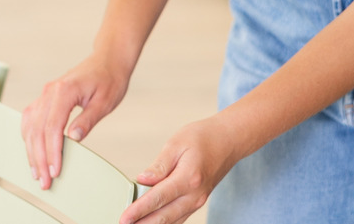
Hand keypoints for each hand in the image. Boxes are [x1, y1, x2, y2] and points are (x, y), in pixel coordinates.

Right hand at [21, 53, 130, 190]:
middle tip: (44, 181)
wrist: (107, 60)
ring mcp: (45, 94)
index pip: (52, 127)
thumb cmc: (109, 79)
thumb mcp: (105, 102)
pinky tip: (32, 150)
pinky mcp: (46, 97)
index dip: (51, 152)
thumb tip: (74, 138)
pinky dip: (29, 136)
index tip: (54, 171)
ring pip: (30, 125)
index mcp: (64, 91)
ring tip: (36, 172)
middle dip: (39, 158)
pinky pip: (30, 118)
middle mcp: (49, 91)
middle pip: (37, 129)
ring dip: (31, 150)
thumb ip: (88, 120)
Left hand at [121, 117, 240, 223]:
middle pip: (164, 216)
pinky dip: (165, 222)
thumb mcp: (177, 143)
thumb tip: (142, 180)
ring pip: (172, 221)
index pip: (157, 199)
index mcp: (188, 178)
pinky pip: (179, 218)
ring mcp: (197, 201)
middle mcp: (194, 195)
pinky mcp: (197, 202)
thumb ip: (159, 165)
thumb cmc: (204, 138)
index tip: (124, 218)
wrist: (228, 141)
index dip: (138, 210)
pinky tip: (151, 221)